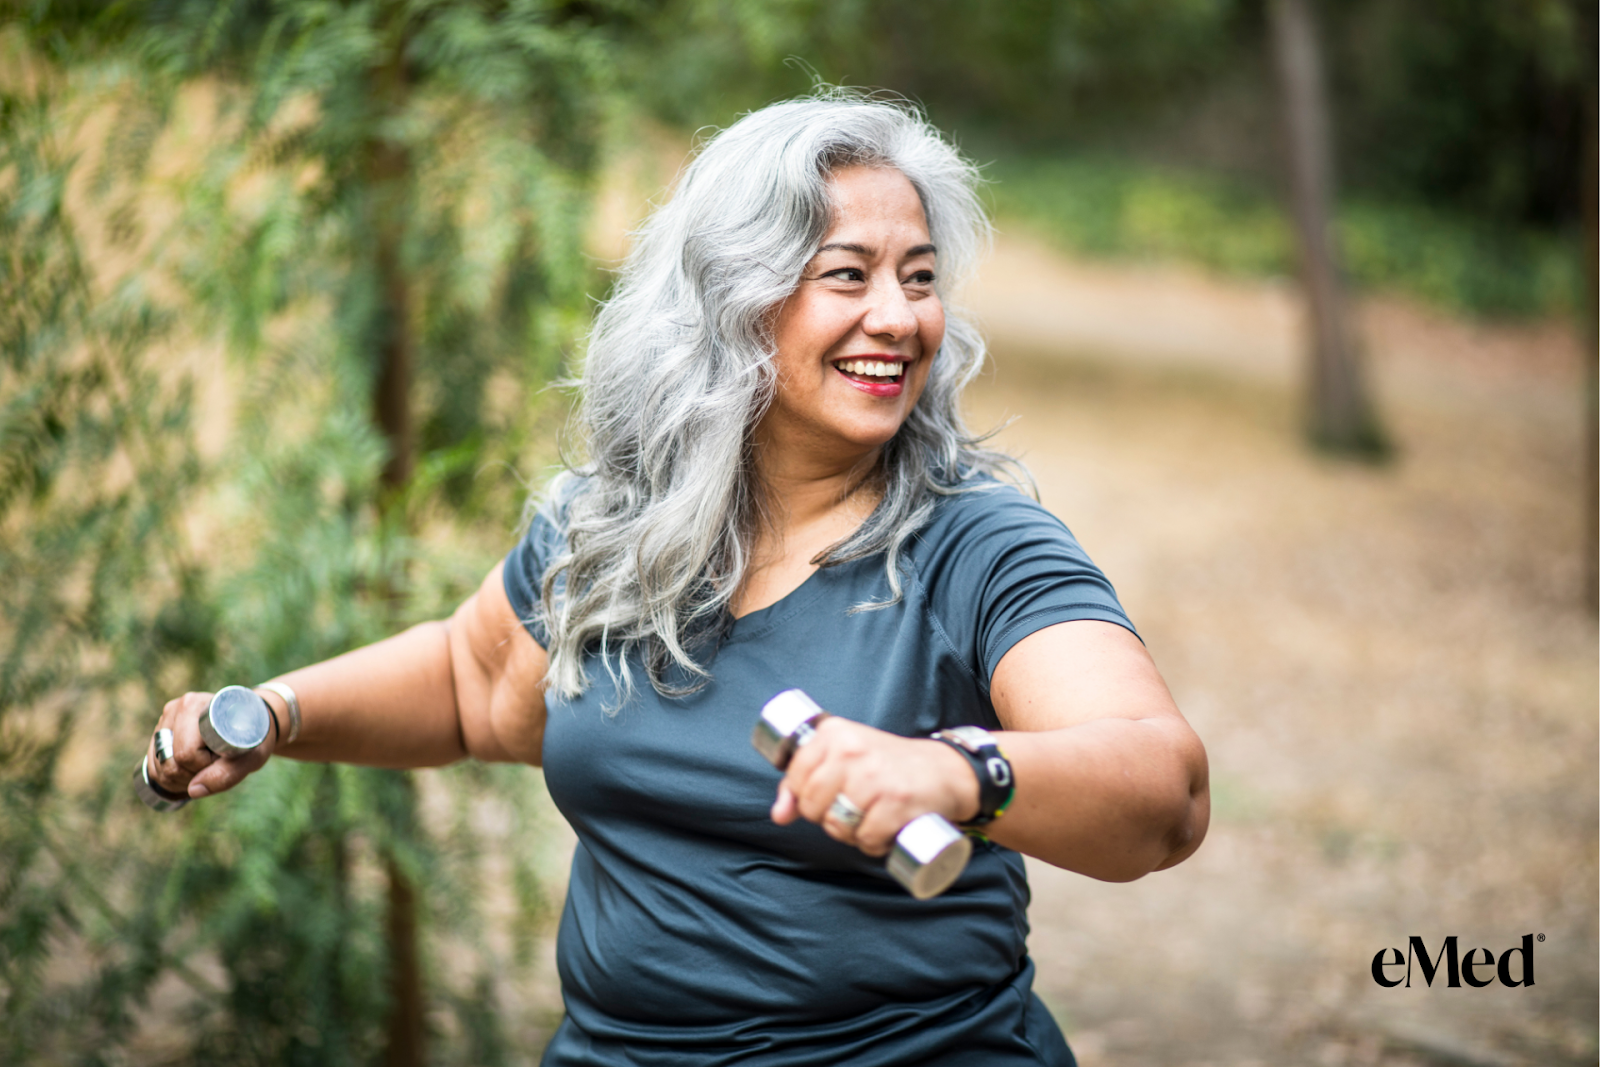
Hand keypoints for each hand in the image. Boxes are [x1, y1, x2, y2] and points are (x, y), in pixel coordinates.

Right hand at [146, 691, 276, 799]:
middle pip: (170, 761)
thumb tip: (193, 790)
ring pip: (159, 767)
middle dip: (192, 775)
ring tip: (206, 767)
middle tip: (216, 766)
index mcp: (198, 707)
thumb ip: (227, 774)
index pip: (186, 753)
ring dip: (181, 779)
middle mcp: (177, 709)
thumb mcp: (251, 757)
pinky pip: (153, 767)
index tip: (223, 760)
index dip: (203, 766)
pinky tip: (190, 772)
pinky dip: (169, 779)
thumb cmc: (253, 737)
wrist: (252, 722)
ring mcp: (165, 721)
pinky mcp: (160, 734)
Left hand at [770, 717, 978, 855]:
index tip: (828, 794)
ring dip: (852, 834)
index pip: (795, 777)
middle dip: (827, 818)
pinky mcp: (895, 802)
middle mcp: (851, 750)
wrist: (945, 770)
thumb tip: (779, 815)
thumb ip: (805, 780)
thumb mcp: (845, 758)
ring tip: (869, 820)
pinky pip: (866, 839)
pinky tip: (885, 830)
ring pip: (837, 826)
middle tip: (853, 810)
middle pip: (812, 806)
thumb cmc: (889, 765)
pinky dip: (874, 844)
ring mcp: (873, 776)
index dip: (805, 795)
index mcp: (834, 733)